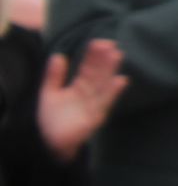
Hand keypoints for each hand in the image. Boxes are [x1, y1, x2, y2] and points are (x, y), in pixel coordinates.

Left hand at [38, 41, 125, 161]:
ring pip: (103, 85)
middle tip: (111, 43)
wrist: (49, 144)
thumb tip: (59, 55)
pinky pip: (104, 102)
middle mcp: (89, 94)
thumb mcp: (49, 94)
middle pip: (98, 74)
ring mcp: (94, 105)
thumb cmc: (51, 121)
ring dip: (111, 71)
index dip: (93, 56)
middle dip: (104, 60)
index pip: (87, 68)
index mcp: (78, 88)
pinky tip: (120, 80)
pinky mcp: (95, 117)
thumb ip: (53, 76)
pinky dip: (113, 92)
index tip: (99, 42)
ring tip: (117, 55)